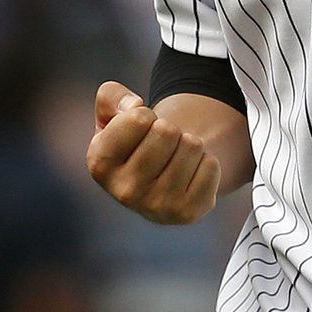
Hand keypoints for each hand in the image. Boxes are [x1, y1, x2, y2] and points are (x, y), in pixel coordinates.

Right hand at [86, 81, 222, 224]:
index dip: (145, 114)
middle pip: (167, 131)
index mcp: (100, 164)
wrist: (158, 180)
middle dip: (169, 129)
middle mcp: (124, 192)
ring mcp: (157, 206)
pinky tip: (189, 175)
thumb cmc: (134, 143)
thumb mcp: (112, 116)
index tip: (140, 130)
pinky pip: (211, 165)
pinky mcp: (187, 213)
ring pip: (192, 145)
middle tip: (161, 145)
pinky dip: (205, 163)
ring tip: (174, 159)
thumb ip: (111, 97)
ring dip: (188, 145)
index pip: (139, 117)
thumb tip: (134, 104)